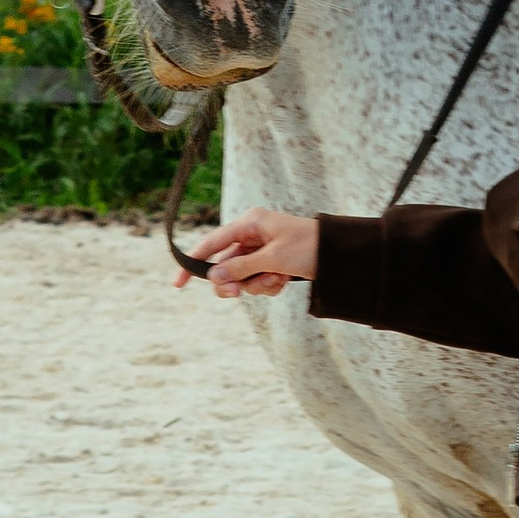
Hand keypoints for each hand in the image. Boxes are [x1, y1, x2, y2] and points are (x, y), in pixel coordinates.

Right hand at [179, 208, 317, 297]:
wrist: (341, 254)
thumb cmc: (309, 247)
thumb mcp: (274, 258)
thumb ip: (241, 267)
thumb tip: (214, 276)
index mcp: (249, 223)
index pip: (212, 243)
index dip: (193, 262)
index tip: (178, 283)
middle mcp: (252, 235)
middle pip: (225, 265)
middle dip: (232, 281)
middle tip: (237, 294)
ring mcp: (262, 250)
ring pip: (242, 277)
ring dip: (256, 284)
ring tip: (277, 280)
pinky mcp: (272, 264)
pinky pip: (258, 281)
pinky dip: (268, 286)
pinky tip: (284, 282)